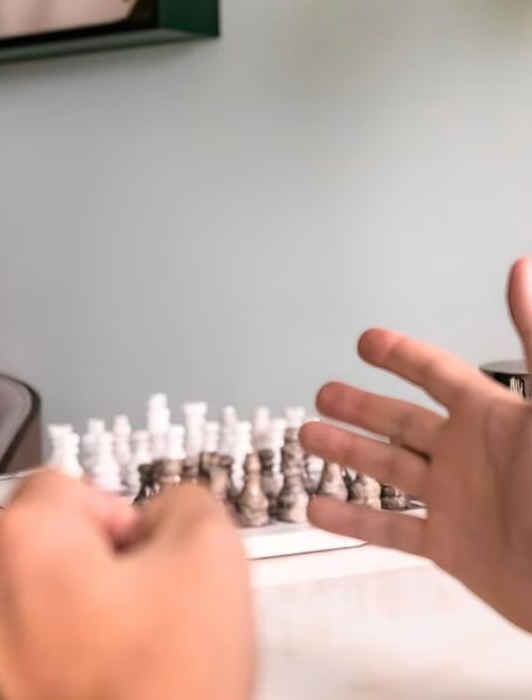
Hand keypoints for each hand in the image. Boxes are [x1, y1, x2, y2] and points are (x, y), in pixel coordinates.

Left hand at [0, 471, 253, 699]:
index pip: (64, 487)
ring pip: (18, 606)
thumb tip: (165, 509)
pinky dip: (38, 668)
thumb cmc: (163, 695)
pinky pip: (2, 659)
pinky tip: (86, 691)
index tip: (140, 561)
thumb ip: (183, 503)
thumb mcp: (211, 561)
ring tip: (111, 665)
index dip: (115, 520)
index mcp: (22, 540)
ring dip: (58, 622)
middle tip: (134, 617)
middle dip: (84, 571)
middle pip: (34, 547)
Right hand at [301, 257, 531, 630]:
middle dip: (360, 406)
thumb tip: (523, 269)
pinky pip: (392, 531)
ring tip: (307, 437)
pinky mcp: (454, 548)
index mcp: (494, 417)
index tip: (366, 341)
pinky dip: (352, 521)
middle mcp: (470, 455)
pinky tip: (316, 509)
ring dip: (345, 452)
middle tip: (323, 394)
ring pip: (387, 469)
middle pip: (400, 421)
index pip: (438, 374)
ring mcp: (458, 502)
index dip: (401, 356)